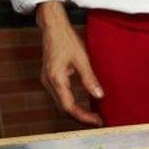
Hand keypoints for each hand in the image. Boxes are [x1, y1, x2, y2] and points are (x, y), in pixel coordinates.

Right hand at [36, 1, 103, 125]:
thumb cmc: (66, 40)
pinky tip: (85, 104)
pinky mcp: (51, 78)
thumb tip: (100, 95)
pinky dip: (72, 103)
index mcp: (55, 79)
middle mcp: (48, 82)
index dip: (83, 117)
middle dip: (80, 117)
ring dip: (76, 112)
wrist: (53, 27)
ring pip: (61, 104)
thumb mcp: (82, 59)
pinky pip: (61, 96)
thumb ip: (90, 79)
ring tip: (93, 116)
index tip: (97, 121)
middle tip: (98, 121)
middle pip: (63, 109)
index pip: (69, 106)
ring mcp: (48, 81)